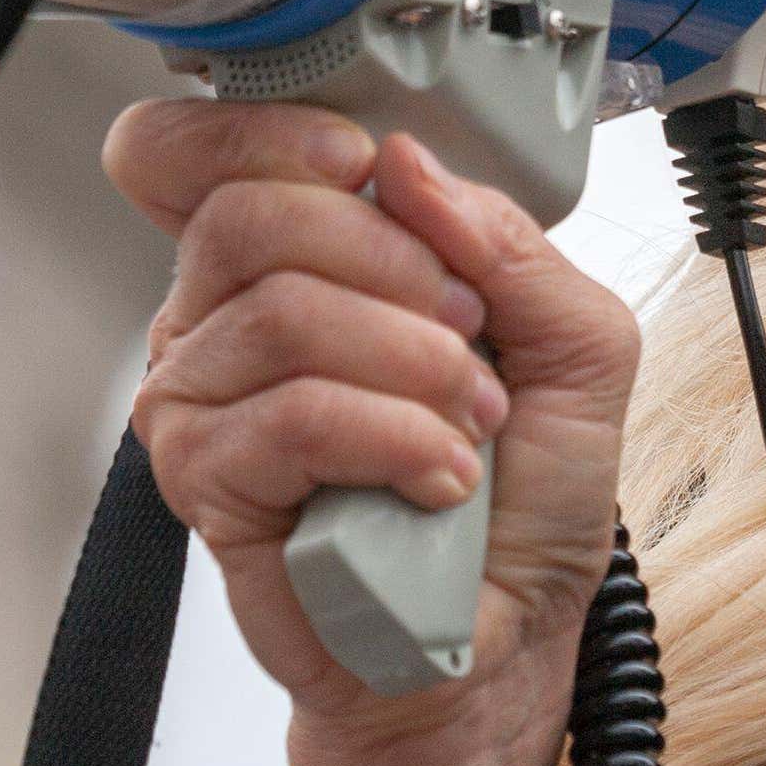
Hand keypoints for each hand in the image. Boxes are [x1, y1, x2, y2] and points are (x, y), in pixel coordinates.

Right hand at [106, 98, 641, 765]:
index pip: (194, 149)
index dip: (265, 134)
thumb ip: (508, 241)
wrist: (503, 632)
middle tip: (469, 334)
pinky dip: (392, 437)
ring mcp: (200, 398)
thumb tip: (407, 167)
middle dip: (393, 263)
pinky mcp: (206, 482)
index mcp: (291, 252)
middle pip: (248, 213)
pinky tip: (435, 480)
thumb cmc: (521, 491)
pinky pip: (290, 415)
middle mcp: (222, 313)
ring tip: (468, 424)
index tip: (364, 165)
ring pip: (281, 312)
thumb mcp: (572, 341)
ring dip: (413, 364)